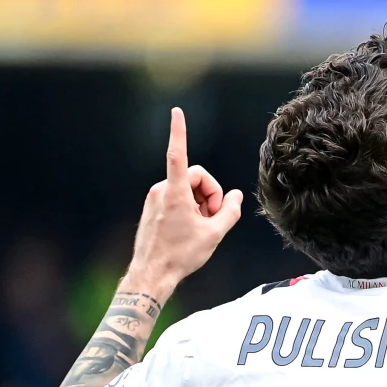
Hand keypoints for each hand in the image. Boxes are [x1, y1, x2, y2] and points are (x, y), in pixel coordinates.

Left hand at [126, 108, 242, 296]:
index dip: (179, 132)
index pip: (178, 154)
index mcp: (175, 193)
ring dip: (200, 204)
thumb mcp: (214, 234)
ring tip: (201, 228)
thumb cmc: (181, 255)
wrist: (152, 274)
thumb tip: (234, 196)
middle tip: (214, 218)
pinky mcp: (152, 207)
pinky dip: (188, 209)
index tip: (177, 112)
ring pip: (187, 189)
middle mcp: (161, 191)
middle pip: (196, 178)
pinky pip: (177, 198)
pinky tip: (190, 229)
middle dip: (210, 194)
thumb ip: (230, 212)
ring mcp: (155, 198)